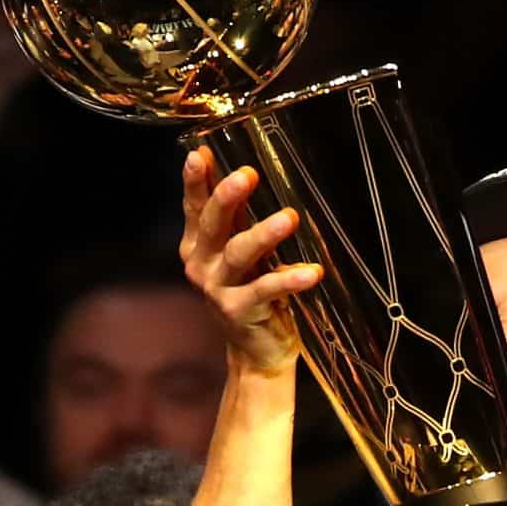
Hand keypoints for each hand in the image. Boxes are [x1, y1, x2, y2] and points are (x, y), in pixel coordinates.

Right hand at [178, 147, 316, 375]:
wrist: (255, 351)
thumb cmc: (249, 291)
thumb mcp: (240, 252)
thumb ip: (237, 217)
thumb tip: (241, 170)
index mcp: (197, 246)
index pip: (194, 207)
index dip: (195, 181)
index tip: (200, 154)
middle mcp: (201, 266)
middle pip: (212, 226)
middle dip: (226, 198)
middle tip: (247, 175)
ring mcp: (218, 290)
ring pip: (239, 255)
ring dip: (264, 234)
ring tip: (289, 217)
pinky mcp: (240, 310)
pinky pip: (267, 289)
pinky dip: (290, 278)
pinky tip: (313, 272)